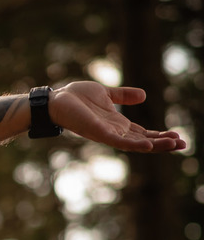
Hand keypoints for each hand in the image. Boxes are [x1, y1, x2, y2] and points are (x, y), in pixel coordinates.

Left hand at [50, 82, 185, 152]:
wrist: (56, 99)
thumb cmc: (76, 97)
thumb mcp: (106, 93)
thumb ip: (124, 96)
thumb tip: (144, 95)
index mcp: (117, 124)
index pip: (144, 133)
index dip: (160, 136)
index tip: (178, 136)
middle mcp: (114, 132)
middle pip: (143, 141)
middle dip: (163, 144)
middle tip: (183, 145)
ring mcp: (107, 133)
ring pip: (135, 144)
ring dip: (154, 145)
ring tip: (174, 145)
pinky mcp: (98, 132)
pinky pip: (118, 141)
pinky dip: (133, 144)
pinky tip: (148, 146)